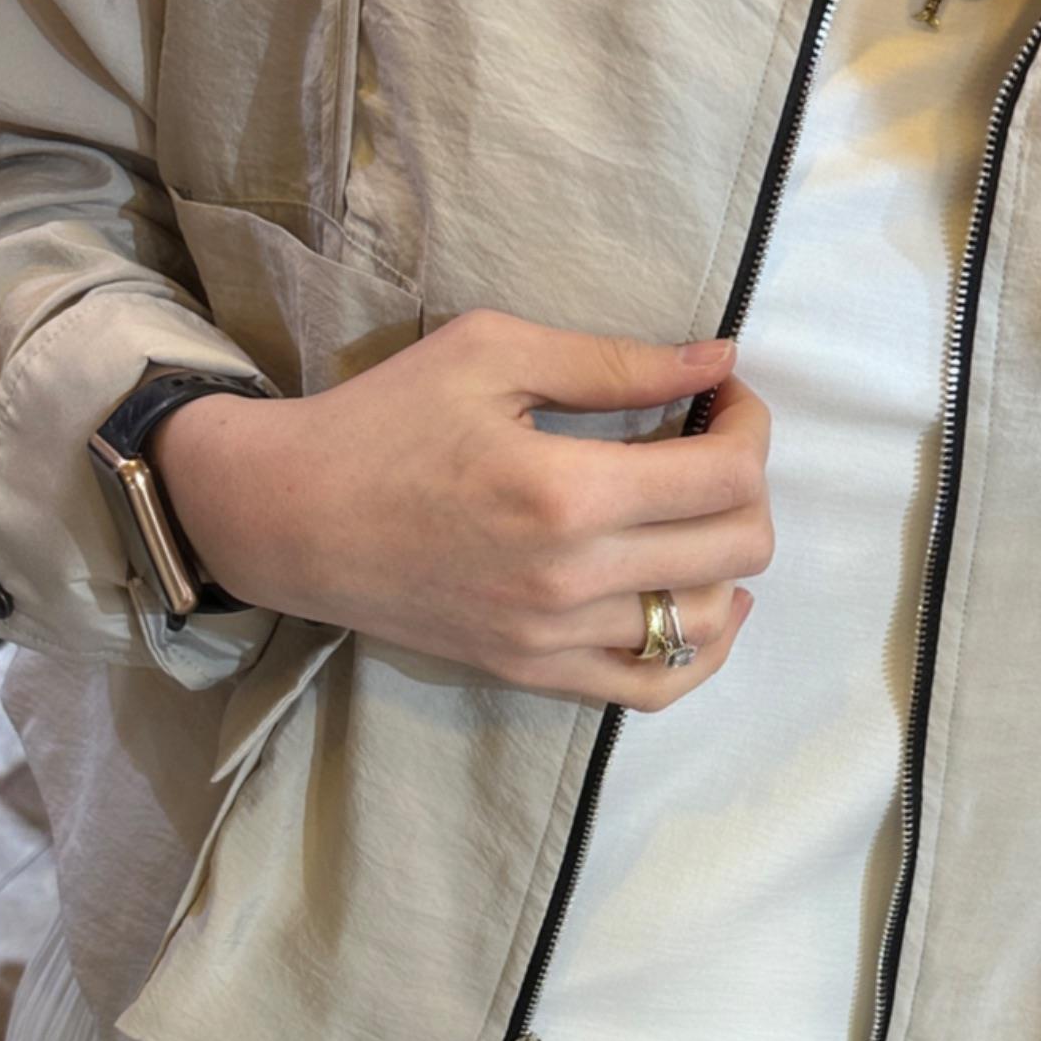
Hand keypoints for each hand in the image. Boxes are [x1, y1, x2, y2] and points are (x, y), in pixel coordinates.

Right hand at [147, 312, 771, 711]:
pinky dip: (700, 649)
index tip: (723, 394)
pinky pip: (654, 688)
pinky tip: (702, 598)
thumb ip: (616, 361)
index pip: (728, 474)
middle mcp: (570, 580)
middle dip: (749, 482)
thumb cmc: (384, 419)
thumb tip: (719, 361)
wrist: (289, 517)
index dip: (751, 424)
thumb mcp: (493, 353)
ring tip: (697, 511)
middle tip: (710, 442)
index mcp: (565, 491)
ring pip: (709, 622)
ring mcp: (553, 639)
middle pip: (738, 546)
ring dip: (730, 559)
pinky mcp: (533, 671)